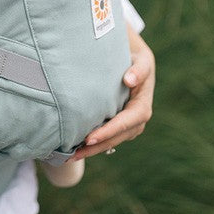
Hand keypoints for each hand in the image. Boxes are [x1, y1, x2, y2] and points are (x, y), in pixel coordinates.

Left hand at [74, 25, 154, 158]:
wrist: (133, 58)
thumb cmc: (134, 56)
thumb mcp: (140, 59)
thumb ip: (139, 68)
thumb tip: (130, 80)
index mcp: (143, 103)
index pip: (128, 121)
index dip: (110, 131)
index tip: (90, 138)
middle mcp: (138, 116)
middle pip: (118, 137)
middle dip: (98, 146)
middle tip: (74, 153)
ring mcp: (130, 122)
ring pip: (113, 141)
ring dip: (93, 150)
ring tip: (70, 157)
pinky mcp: (119, 122)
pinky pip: (108, 136)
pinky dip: (93, 144)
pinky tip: (75, 149)